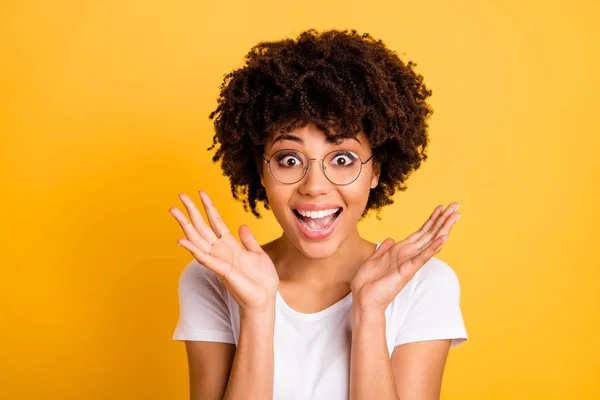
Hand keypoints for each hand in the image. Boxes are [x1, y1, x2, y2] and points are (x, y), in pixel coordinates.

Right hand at [169, 190, 278, 312]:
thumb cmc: (262, 280)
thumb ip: (248, 240)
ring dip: (185, 225)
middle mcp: (221, 251)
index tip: (201, 192)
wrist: (265, 298)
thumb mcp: (258, 254)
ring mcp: (219, 260)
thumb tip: (242, 226)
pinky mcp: (221, 270)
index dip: (209, 206)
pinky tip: (181, 240)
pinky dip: (193, 249)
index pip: (216, 221)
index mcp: (231, 245)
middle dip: (191, 211)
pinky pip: (204, 258)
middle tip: (180, 195)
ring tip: (174, 211)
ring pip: (198, 239)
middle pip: (202, 227)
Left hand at [350, 202, 460, 311]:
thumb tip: (390, 239)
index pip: (421, 232)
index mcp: (401, 250)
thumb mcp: (374, 260)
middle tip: (456, 205)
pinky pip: (422, 257)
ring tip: (455, 216)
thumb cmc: (368, 282)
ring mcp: (410, 262)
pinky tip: (443, 239)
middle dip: (443, 219)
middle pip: (430, 233)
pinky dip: (433, 248)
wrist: (363, 299)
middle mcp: (409, 255)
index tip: (441, 207)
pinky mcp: (407, 270)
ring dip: (443, 228)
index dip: (431, 219)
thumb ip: (384, 249)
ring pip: (430, 242)